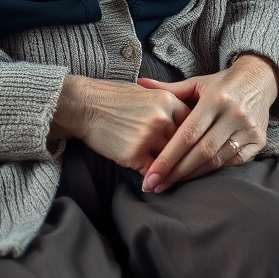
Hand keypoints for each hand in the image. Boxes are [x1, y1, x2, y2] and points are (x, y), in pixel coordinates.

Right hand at [50, 75, 191, 174]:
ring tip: (171, 179)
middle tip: (188, 169)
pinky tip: (152, 184)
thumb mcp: (147, 93)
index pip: (191, 124)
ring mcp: (149, 137)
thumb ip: (167, 107)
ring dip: (170, 171)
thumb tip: (186, 123)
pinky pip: (151, 171)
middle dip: (184, 157)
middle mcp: (162, 118)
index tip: (194, 148)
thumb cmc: (114, 97)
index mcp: (168, 101)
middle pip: (183, 144)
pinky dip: (153, 179)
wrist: (85, 105)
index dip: (192, 138)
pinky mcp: (134, 154)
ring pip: (169, 160)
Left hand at [137, 54, 278, 192]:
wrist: (259, 79)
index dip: (168, 156)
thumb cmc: (221, 83)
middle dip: (176, 172)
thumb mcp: (196, 83)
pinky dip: (212, 171)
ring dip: (191, 175)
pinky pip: (232, 163)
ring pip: (216, 160)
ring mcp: (248, 128)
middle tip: (154, 186)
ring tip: (169, 184)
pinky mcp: (258, 140)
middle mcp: (233, 114)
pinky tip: (194, 176)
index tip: (151, 174)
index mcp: (215, 98)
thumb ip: (168, 89)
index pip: (188, 133)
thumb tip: (139, 83)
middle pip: (201, 151)